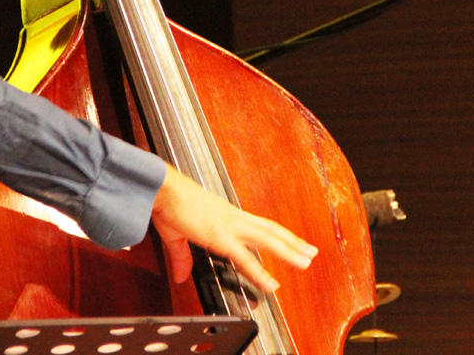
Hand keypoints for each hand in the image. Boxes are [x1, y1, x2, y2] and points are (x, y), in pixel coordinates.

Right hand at [150, 165, 317, 293]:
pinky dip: (259, 272)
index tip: (292, 243)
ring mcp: (230, 226)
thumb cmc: (169, 204)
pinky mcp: (220, 236)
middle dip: (292, 243)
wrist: (162, 189)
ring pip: (267, 240)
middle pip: (271, 231)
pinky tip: (271, 284)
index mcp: (226, 215)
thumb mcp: (177, 235)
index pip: (259, 226)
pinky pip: (244, 258)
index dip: (278, 235)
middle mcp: (233, 218)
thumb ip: (182, 257)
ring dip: (288, 251)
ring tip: (305, 262)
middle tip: (311, 252)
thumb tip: (181, 275)